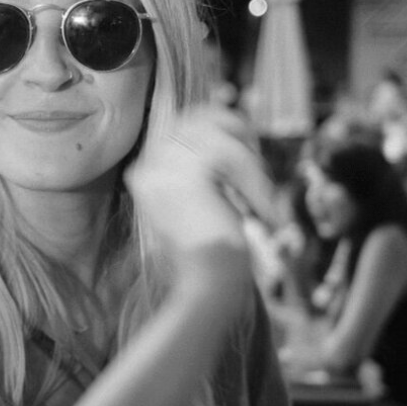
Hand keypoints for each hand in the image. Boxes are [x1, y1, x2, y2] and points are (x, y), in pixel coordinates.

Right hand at [125, 106, 274, 280]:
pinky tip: (263, 209)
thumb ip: (203, 166)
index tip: (248, 156)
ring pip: (221, 133)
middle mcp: (147, 165)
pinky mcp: (189, 174)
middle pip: (201, 118)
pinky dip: (256, 180)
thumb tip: (233, 126)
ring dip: (251, 163)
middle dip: (238, 135)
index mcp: (143, 172)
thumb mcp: (200, 200)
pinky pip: (234, 154)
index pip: (184, 124)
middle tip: (259, 169)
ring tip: (261, 196)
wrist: (206, 287)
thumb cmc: (208, 254)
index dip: (221, 130)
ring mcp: (163, 167)